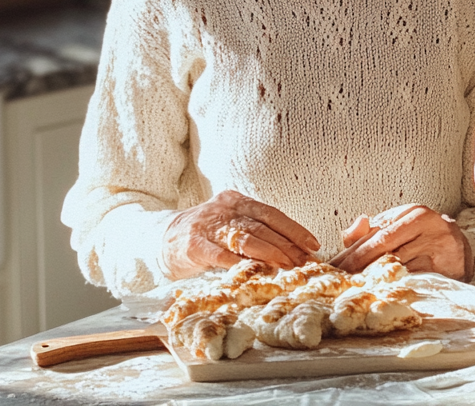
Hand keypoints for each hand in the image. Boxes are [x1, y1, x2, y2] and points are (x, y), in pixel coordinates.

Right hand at [162, 189, 320, 279]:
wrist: (162, 238)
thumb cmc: (205, 235)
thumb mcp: (230, 224)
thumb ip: (254, 232)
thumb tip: (291, 251)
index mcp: (238, 200)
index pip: (272, 214)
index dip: (294, 229)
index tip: (312, 244)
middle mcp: (225, 209)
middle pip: (262, 227)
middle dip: (287, 245)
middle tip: (304, 261)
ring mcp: (209, 225)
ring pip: (246, 239)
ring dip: (269, 254)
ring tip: (287, 266)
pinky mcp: (194, 244)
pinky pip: (220, 255)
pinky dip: (239, 263)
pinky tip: (254, 272)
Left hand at [330, 204, 473, 280]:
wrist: (462, 249)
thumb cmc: (423, 237)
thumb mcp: (400, 226)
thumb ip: (371, 231)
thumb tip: (348, 234)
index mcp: (411, 212)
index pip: (375, 235)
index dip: (351, 253)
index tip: (332, 268)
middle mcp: (425, 225)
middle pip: (384, 248)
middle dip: (357, 267)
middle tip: (337, 283)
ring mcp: (436, 245)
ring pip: (397, 265)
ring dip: (373, 280)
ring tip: (352, 291)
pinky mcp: (445, 267)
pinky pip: (414, 279)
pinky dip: (395, 287)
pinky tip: (379, 295)